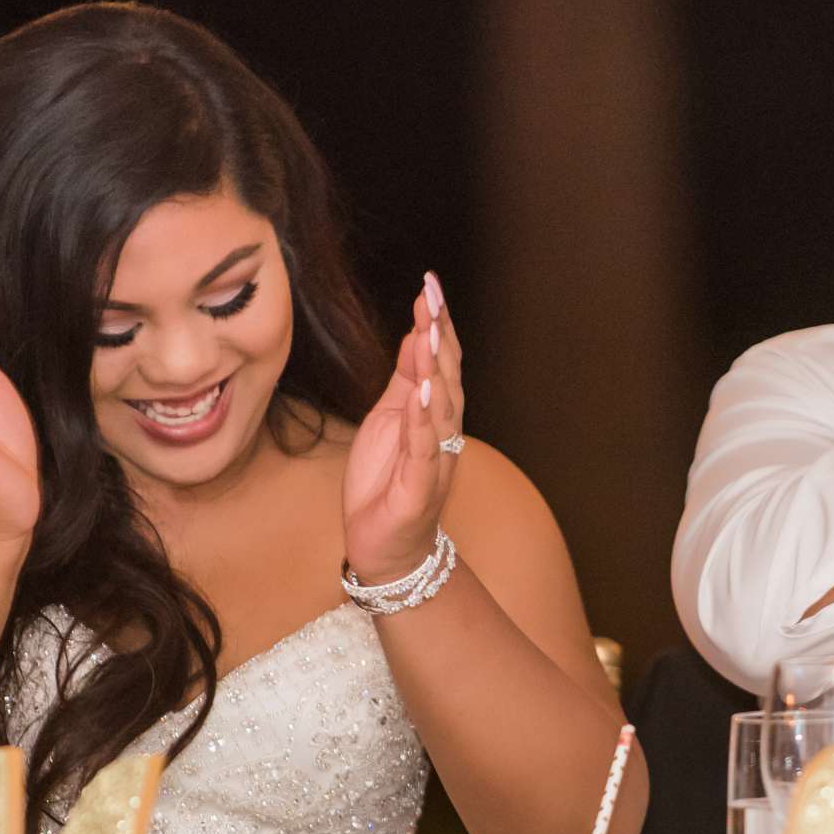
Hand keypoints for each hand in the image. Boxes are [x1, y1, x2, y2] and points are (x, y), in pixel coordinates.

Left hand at [342, 272, 464, 582]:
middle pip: (447, 376)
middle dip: (440, 335)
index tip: (430, 285)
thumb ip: (404, 380)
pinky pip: (424, 448)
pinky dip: (424, 419)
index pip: (440, 361)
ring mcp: (435, 459)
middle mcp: (443, 432)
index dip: (436, 324)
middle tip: (433, 296)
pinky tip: (423, 392)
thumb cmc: (386, 484)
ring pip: (441, 408)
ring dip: (436, 369)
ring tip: (429, 333)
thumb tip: (415, 333)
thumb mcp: (388, 420)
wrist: (385, 548)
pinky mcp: (420, 487)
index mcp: (434, 414)